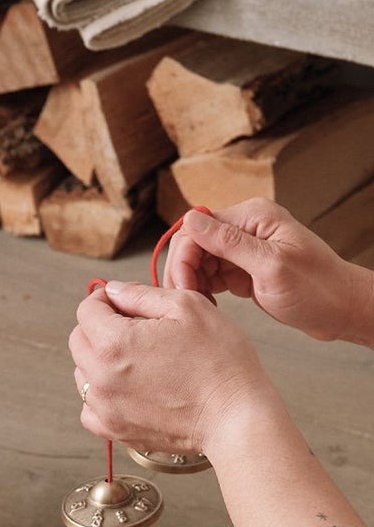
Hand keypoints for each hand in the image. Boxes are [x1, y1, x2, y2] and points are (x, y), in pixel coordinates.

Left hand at [69, 282, 274, 460]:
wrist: (235, 417)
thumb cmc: (220, 362)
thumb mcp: (188, 307)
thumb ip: (142, 294)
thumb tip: (115, 290)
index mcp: (114, 343)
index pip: (87, 310)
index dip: (104, 299)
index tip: (120, 301)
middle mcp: (100, 378)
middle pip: (79, 340)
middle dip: (99, 326)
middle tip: (131, 326)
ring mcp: (104, 407)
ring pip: (82, 373)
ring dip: (100, 359)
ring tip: (137, 358)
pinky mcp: (114, 430)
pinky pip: (90, 407)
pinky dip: (102, 394)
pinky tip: (127, 387)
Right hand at [163, 199, 368, 343]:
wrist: (342, 310)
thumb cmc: (318, 289)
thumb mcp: (270, 266)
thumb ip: (229, 242)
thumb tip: (190, 218)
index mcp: (253, 216)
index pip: (197, 227)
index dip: (183, 258)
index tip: (183, 290)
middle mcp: (246, 227)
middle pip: (193, 243)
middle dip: (183, 271)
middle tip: (187, 301)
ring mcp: (244, 248)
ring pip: (198, 260)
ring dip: (191, 282)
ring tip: (199, 306)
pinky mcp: (243, 268)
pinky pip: (210, 274)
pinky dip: (203, 289)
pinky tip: (208, 305)